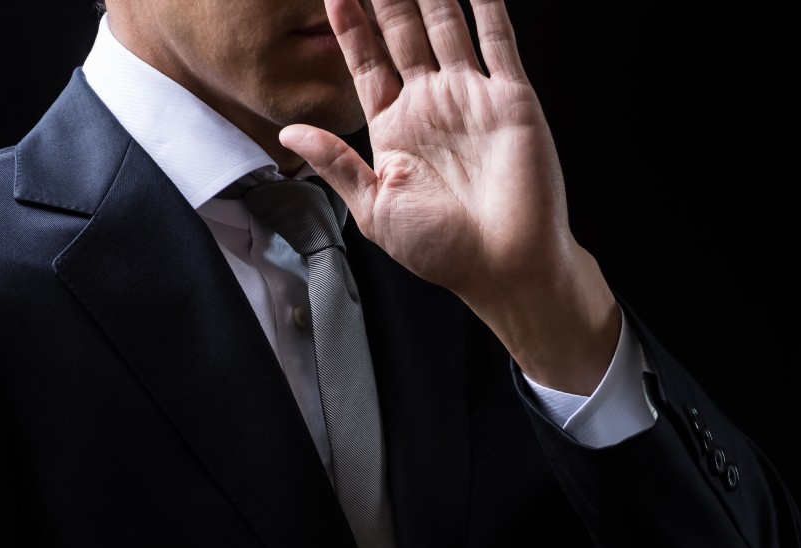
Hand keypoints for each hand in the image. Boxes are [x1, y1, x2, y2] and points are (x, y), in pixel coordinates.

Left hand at [281, 0, 618, 393]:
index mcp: (396, 130)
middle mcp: (433, 106)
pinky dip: (488, 7)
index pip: (366, 62)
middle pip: (404, 33)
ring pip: (447, 26)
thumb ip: (336, 163)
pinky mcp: (511, 100)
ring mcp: (473, 98)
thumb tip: (288, 133)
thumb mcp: (374, 210)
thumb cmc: (445, 252)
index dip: (349, 26)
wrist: (507, 268)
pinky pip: (498, 42)